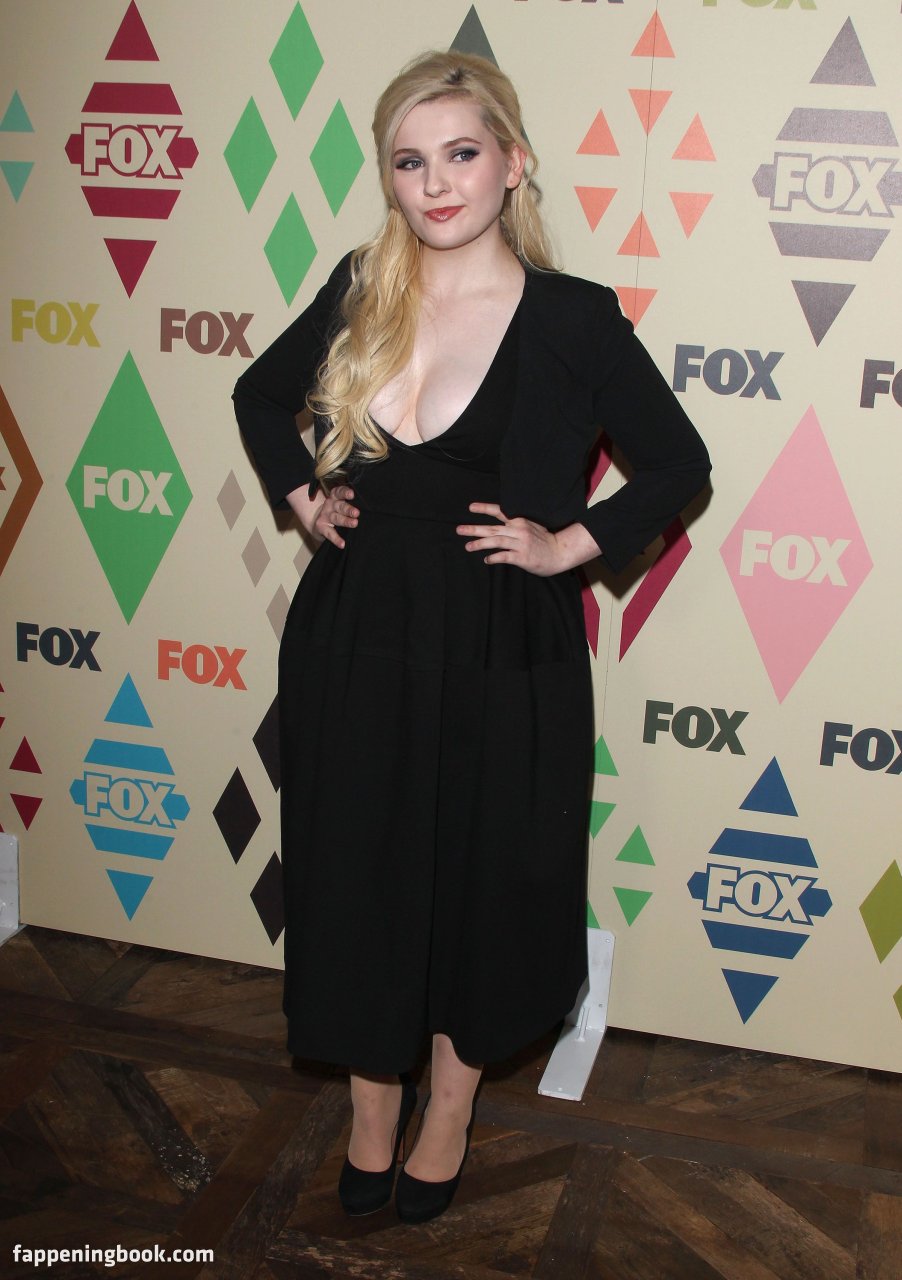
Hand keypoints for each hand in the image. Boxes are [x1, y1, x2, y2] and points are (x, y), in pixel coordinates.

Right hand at [288, 484, 357, 548]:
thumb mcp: (341, 503)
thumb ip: (351, 504)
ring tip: (354, 524)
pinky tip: (342, 544)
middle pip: (340, 506)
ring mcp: (325, 515)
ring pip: (336, 518)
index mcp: (335, 497)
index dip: (345, 492)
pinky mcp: (321, 527)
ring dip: (345, 521)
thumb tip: (366, 508)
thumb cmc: (337, 511)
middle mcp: (330, 504)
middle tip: (356, 513)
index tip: (352, 494)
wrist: (320, 522)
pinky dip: (336, 539)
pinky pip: (329, 533)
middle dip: (348, 509)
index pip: (339, 492)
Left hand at [457, 503, 598, 575]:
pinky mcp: (522, 557)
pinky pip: (504, 556)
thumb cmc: (545, 541)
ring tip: (468, 546)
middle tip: (459, 530)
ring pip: (495, 541)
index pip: (499, 512)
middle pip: (492, 528)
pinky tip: (486, 560)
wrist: (559, 553)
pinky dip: (493, 558)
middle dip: (474, 529)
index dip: (485, 509)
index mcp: (519, 522)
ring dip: (480, 544)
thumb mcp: (531, 527)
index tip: (471, 507)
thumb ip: (515, 525)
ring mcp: (520, 543)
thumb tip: (500, 526)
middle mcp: (518, 530)